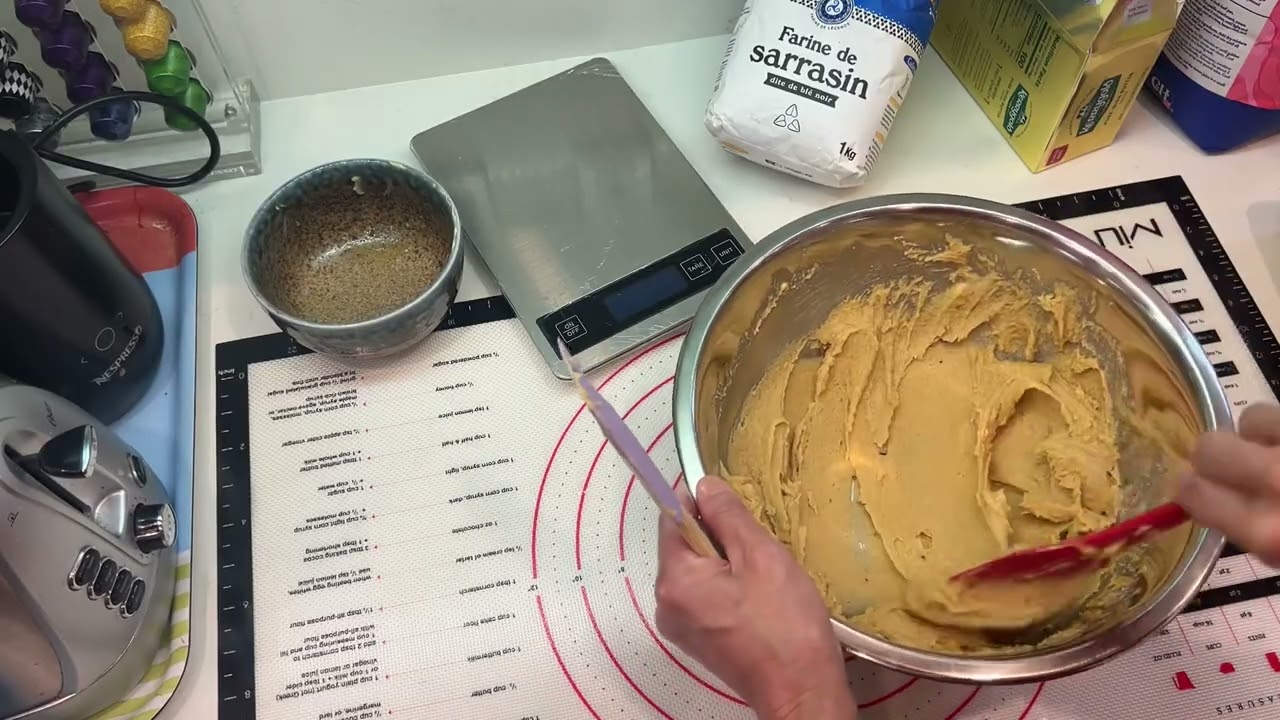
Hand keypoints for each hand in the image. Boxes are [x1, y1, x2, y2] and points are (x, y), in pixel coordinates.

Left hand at [654, 476, 855, 719]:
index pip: (672, 520)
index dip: (700, 504)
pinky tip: (758, 599)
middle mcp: (666, 604)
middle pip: (684, 547)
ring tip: (762, 578)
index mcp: (674, 580)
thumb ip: (727, 515)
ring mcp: (680, 626)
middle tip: (758, 550)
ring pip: (697, 572)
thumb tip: (704, 485)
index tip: (732, 506)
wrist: (801, 690)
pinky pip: (705, 597)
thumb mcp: (760, 556)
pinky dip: (727, 588)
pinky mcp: (698, 641)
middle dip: (719, 538)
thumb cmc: (784, 625)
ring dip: (727, 564)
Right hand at [1179, 403, 1279, 564]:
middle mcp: (1275, 480)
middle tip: (1237, 473)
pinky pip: (1278, 412)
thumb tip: (1218, 509)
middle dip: (1216, 458)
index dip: (1190, 490)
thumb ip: (1251, 534)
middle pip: (1208, 446)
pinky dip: (1278, 430)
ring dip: (1258, 435)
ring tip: (1273, 455)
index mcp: (1264, 530)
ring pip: (1250, 417)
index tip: (1197, 494)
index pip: (1190, 491)